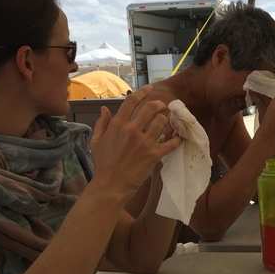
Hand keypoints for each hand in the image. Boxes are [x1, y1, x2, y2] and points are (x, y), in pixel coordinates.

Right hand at [90, 86, 181, 200]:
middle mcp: (132, 130)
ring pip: (162, 122)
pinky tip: (177, 138)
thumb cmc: (102, 163)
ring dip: (167, 120)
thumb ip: (102, 123)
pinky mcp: (154, 154)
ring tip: (168, 122)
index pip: (132, 101)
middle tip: (163, 106)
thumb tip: (104, 108)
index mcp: (118, 125)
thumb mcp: (96, 141)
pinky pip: (171, 143)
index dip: (143, 92)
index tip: (150, 88)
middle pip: (151, 108)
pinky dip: (176, 139)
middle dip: (159, 104)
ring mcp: (144, 142)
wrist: (110, 185)